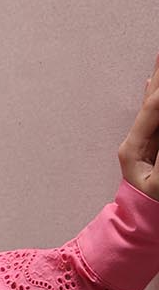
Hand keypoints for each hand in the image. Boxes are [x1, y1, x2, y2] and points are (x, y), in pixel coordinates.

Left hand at [118, 55, 158, 200]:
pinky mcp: (151, 148)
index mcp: (134, 148)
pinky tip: (151, 83)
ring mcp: (144, 144)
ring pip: (154, 106)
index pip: (154, 110)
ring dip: (158, 83)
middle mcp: (137, 141)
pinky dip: (155, 100)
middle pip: (153, 101)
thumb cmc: (149, 211)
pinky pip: (156, 119)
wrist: (139, 230)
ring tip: (158, 60)